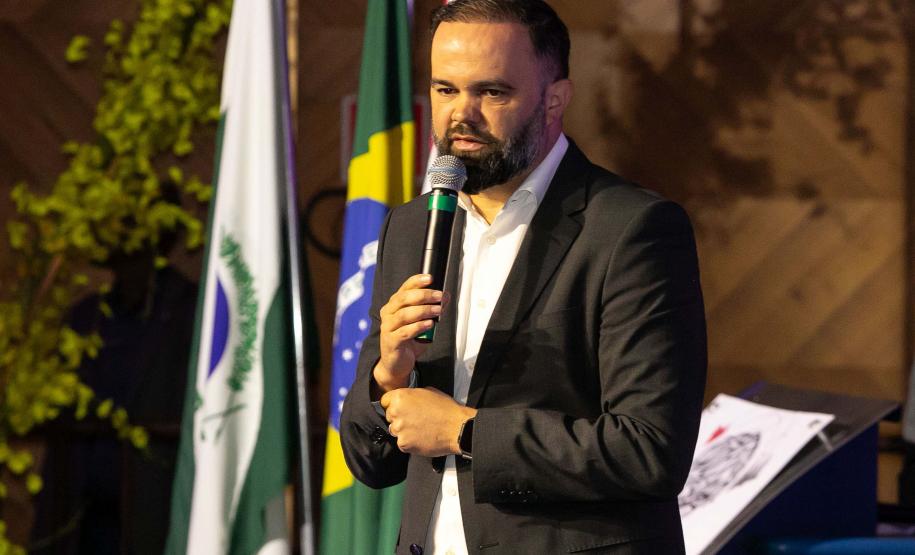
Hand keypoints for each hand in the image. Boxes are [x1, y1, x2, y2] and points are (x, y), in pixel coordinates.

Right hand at [373, 274, 444, 393]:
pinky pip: (405, 332)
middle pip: (404, 299)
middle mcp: (388, 313)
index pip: (404, 288)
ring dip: (424, 310)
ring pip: (404, 314)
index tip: (430, 278)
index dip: (416, 281)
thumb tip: (446, 296)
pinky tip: (429, 324)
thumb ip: (433, 309)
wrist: (397, 364)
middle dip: (424, 295)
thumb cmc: (409, 340)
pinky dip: (419, 326)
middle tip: (439, 296)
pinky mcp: (391, 341)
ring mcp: (387, 327)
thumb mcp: (423, 322)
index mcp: (394, 305)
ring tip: (438, 311)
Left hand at [380, 387, 476, 456]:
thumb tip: (408, 399)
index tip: (401, 409)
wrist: (457, 428)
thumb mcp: (428, 391)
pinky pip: (402, 443)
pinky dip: (410, 442)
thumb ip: (412, 395)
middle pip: (389, 417)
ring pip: (395, 431)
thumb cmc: (446, 408)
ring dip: (404, 431)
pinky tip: (422, 438)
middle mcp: (396, 412)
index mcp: (400, 397)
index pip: (385, 401)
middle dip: (399, 418)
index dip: (393, 405)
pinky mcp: (404, 444)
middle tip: (415, 420)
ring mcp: (399, 430)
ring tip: (420, 429)